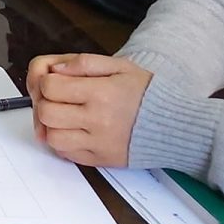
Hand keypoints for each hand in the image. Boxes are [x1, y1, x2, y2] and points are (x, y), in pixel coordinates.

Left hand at [28, 53, 152, 165]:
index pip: (50, 87)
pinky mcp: (101, 160)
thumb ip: (84, 63)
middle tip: (56, 98)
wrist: (178, 126)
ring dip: (51, 125)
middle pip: (46, 113)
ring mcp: (99, 144)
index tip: (57, 80)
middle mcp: (98, 120)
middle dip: (45, 102)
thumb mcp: (120, 66)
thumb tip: (55, 69)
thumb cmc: (147, 93)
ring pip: (52, 137)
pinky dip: (63, 142)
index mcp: (101, 93)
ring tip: (64, 115)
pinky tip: (73, 130)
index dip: (46, 80)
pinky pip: (66, 154)